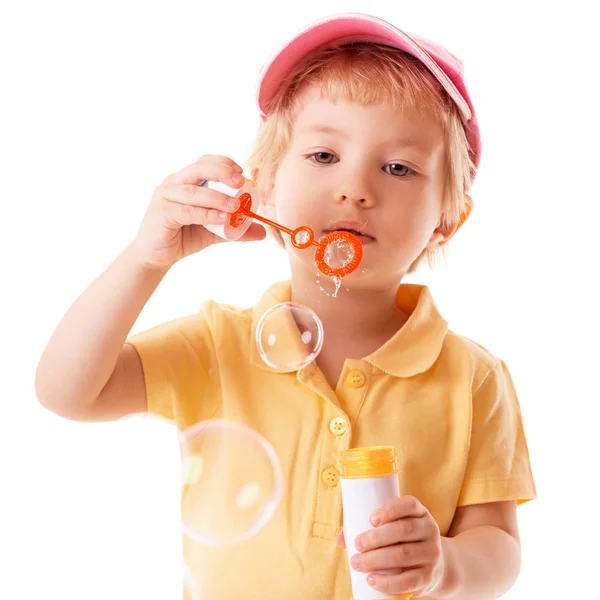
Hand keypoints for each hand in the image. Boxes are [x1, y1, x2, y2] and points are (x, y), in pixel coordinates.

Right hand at [133, 154, 265, 269]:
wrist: (157, 256)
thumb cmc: (184, 237)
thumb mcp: (215, 232)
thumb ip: (236, 229)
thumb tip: (263, 232)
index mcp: (186, 180)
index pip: (205, 162)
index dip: (224, 163)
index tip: (242, 172)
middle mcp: (174, 183)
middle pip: (198, 168)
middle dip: (222, 172)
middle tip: (241, 182)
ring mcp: (166, 196)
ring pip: (193, 190)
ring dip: (217, 196)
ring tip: (236, 206)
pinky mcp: (162, 212)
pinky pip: (187, 210)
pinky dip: (206, 214)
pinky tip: (222, 218)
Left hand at [336, 495, 443, 597]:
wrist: (435, 566)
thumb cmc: (404, 541)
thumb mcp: (395, 528)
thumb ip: (369, 528)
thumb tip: (340, 538)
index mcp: (420, 512)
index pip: (409, 504)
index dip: (390, 510)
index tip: (371, 519)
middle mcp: (429, 530)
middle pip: (403, 530)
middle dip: (376, 537)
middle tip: (357, 544)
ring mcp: (431, 554)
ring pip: (403, 554)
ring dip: (376, 559)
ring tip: (357, 562)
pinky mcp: (428, 577)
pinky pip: (408, 580)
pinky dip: (388, 582)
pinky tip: (372, 580)